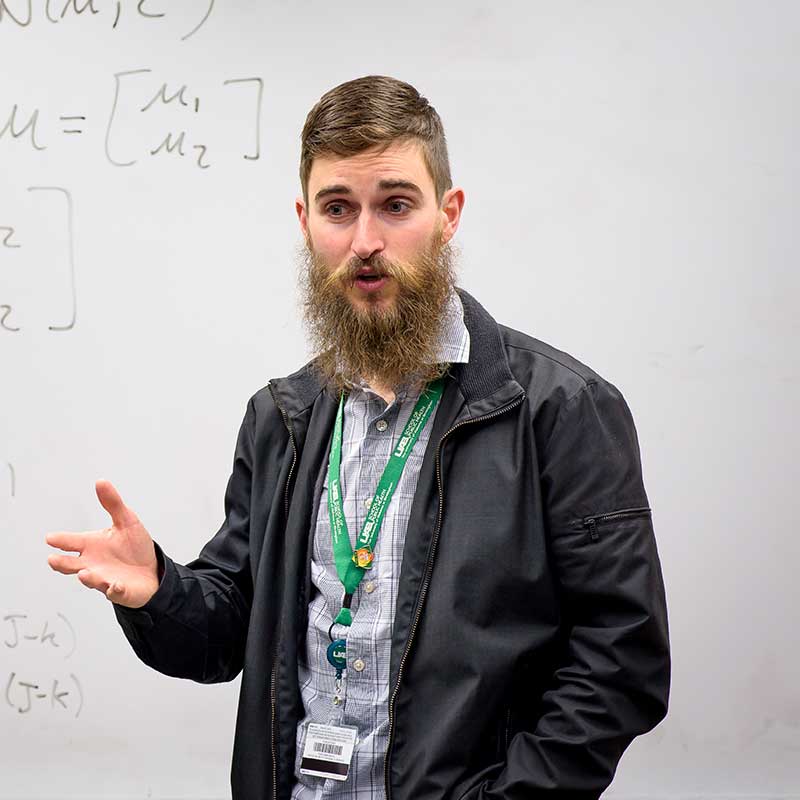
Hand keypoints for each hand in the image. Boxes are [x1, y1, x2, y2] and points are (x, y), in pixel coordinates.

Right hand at [46, 480, 159, 608]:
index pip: (72, 542)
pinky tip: (115, 585)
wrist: (152, 569)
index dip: (61, 540)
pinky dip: (114, 589)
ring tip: (84, 572)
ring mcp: (103, 578)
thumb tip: (101, 482)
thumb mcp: (127, 521)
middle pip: (71, 564)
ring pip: (91, 579)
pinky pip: (114, 591)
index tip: (50, 538)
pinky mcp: (118, 590)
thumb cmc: (135, 546)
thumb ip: (113, 503)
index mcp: (92, 545)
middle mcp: (93, 563)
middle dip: (62, 563)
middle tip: (53, 559)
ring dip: (87, 577)